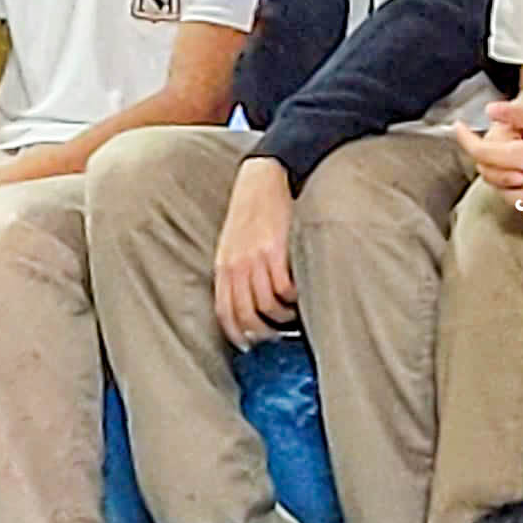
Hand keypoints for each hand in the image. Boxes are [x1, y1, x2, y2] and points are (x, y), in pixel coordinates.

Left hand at [213, 161, 301, 348]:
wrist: (264, 177)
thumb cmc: (250, 211)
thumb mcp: (232, 243)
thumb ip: (235, 271)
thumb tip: (245, 303)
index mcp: (223, 266)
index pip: (225, 313)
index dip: (238, 334)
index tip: (250, 345)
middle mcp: (236, 266)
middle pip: (247, 315)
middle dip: (264, 331)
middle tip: (277, 332)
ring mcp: (255, 259)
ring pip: (268, 306)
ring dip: (282, 316)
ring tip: (291, 311)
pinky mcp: (276, 251)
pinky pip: (284, 289)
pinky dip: (294, 298)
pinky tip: (299, 294)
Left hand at [454, 94, 522, 193]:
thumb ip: (518, 114)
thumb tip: (489, 111)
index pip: (484, 153)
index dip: (466, 139)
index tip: (458, 126)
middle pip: (489, 174)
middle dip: (487, 152)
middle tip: (505, 130)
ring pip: (502, 191)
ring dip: (499, 172)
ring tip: (512, 150)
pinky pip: (522, 203)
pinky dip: (517, 190)